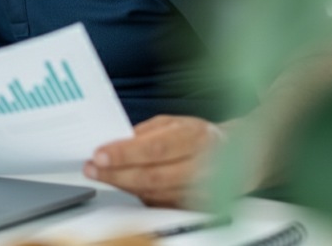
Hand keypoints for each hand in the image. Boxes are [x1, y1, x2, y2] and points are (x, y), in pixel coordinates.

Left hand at [83, 115, 226, 207]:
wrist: (239, 157)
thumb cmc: (199, 137)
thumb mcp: (174, 123)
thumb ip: (145, 132)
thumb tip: (113, 140)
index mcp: (195, 137)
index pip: (155, 148)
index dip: (125, 153)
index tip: (99, 153)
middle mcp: (201, 165)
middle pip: (152, 176)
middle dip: (116, 173)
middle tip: (92, 168)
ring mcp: (200, 190)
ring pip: (154, 193)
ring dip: (122, 184)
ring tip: (100, 174)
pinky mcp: (196, 207)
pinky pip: (160, 204)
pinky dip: (138, 195)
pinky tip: (123, 184)